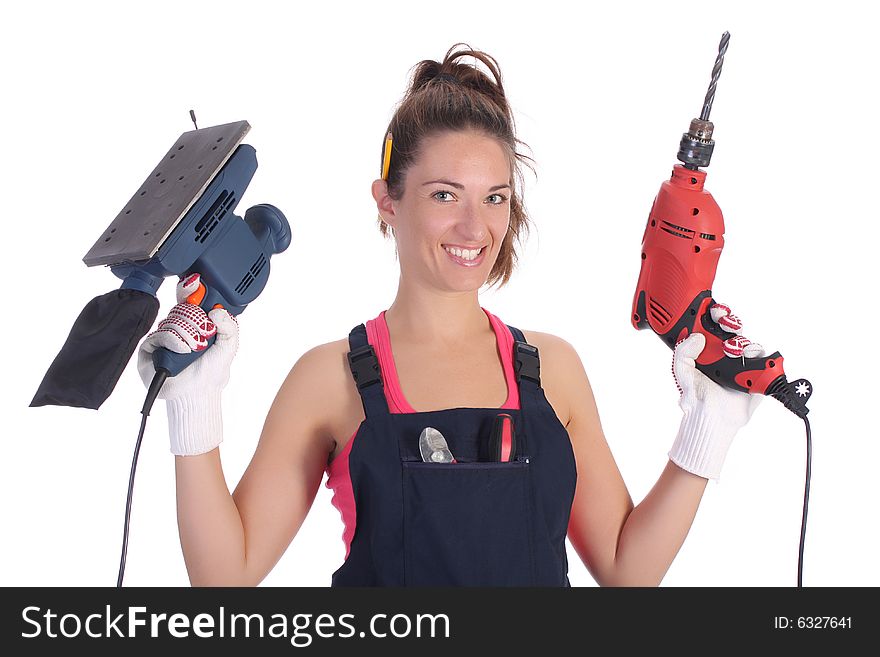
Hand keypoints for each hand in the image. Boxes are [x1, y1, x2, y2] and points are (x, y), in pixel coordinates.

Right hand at [137, 274, 238, 454]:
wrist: (197, 394)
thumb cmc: (212, 371)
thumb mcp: (229, 345)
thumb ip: (229, 326)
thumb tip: (217, 311)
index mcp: (196, 322)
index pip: (190, 297)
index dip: (192, 288)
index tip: (197, 282)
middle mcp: (178, 326)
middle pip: (181, 306)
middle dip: (196, 319)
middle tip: (205, 334)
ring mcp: (163, 336)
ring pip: (172, 319)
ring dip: (187, 334)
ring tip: (195, 349)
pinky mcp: (150, 347)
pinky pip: (160, 334)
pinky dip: (173, 341)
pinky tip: (182, 351)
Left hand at [667, 303, 762, 479]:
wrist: (712, 418)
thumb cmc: (696, 396)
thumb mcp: (682, 372)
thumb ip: (683, 352)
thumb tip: (698, 336)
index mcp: (707, 348)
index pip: (713, 323)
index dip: (716, 313)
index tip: (714, 311)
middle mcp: (726, 352)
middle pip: (735, 328)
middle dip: (732, 323)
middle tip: (727, 326)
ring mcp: (743, 362)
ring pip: (750, 342)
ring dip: (743, 342)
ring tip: (732, 351)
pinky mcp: (757, 374)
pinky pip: (766, 361)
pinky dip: (762, 358)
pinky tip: (752, 361)